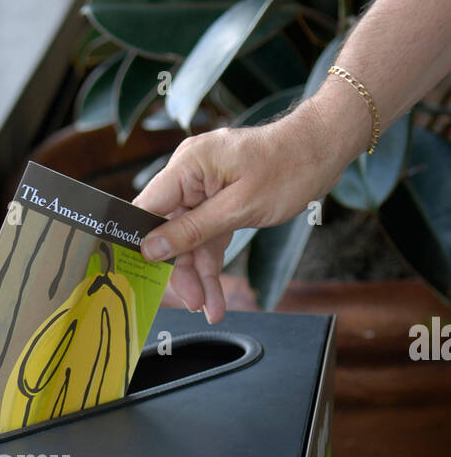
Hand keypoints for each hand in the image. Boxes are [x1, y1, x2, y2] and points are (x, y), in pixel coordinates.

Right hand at [133, 86, 371, 321]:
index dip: (137, 242)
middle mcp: (190, 174)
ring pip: (189, 239)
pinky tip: (215, 292)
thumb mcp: (240, 207)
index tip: (134, 274)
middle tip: (192, 301)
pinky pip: (207, 235)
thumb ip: (192, 229)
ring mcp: (204, 187)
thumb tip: (151, 248)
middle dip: (179, 269)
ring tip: (209, 307)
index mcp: (188, 166)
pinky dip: (211, 261)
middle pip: (168, 230)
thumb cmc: (289, 168)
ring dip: (198, 273)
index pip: (146, 208)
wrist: (323, 149)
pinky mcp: (219, 199)